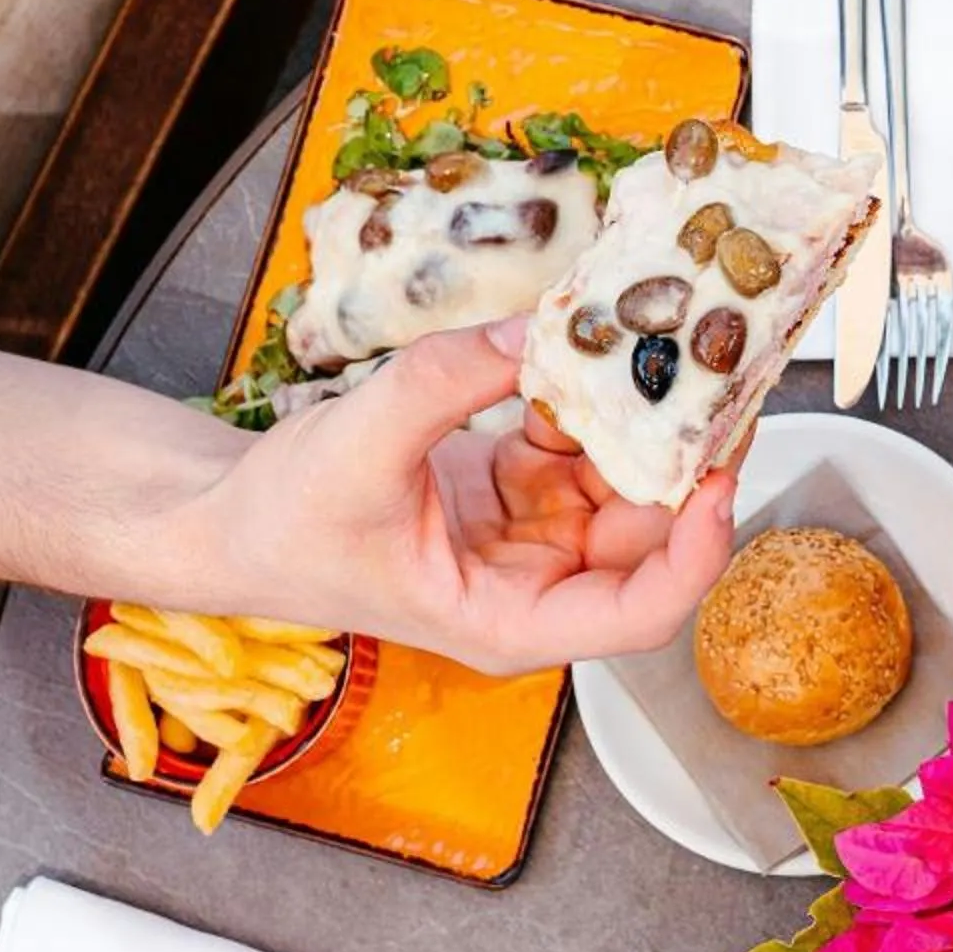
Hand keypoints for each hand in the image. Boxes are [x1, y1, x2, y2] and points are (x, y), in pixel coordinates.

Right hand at [190, 317, 735, 674]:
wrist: (230, 520)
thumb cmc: (282, 527)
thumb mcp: (357, 446)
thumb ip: (445, 382)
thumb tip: (537, 330)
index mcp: (513, 620)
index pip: (641, 611)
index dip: (697, 552)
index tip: (718, 479)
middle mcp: (541, 585)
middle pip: (651, 531)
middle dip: (688, 455)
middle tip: (722, 373)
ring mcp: (537, 534)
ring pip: (625, 475)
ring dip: (646, 412)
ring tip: (675, 339)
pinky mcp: (522, 487)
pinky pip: (582, 438)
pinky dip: (591, 392)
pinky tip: (598, 341)